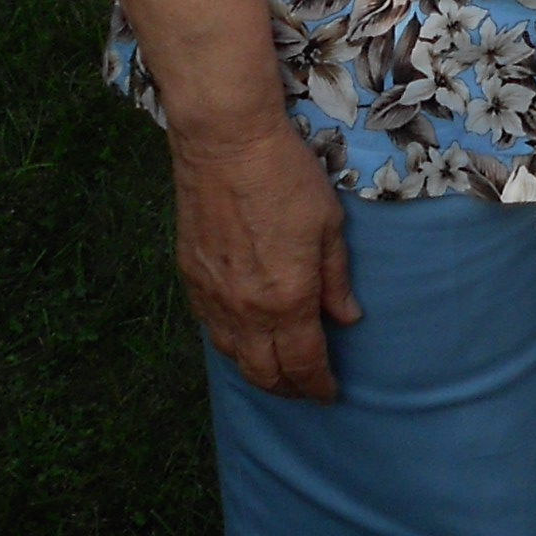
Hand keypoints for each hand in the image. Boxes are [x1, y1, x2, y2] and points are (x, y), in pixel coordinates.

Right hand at [170, 121, 361, 400]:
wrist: (225, 142)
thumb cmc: (286, 176)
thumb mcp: (329, 225)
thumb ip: (336, 278)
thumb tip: (346, 318)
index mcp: (287, 300)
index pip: (303, 364)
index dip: (318, 386)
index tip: (329, 394)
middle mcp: (244, 309)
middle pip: (263, 372)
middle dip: (287, 389)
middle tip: (305, 390)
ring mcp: (211, 295)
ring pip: (232, 355)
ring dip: (256, 370)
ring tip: (276, 370)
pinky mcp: (189, 275)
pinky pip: (209, 327)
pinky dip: (230, 342)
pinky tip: (242, 336)